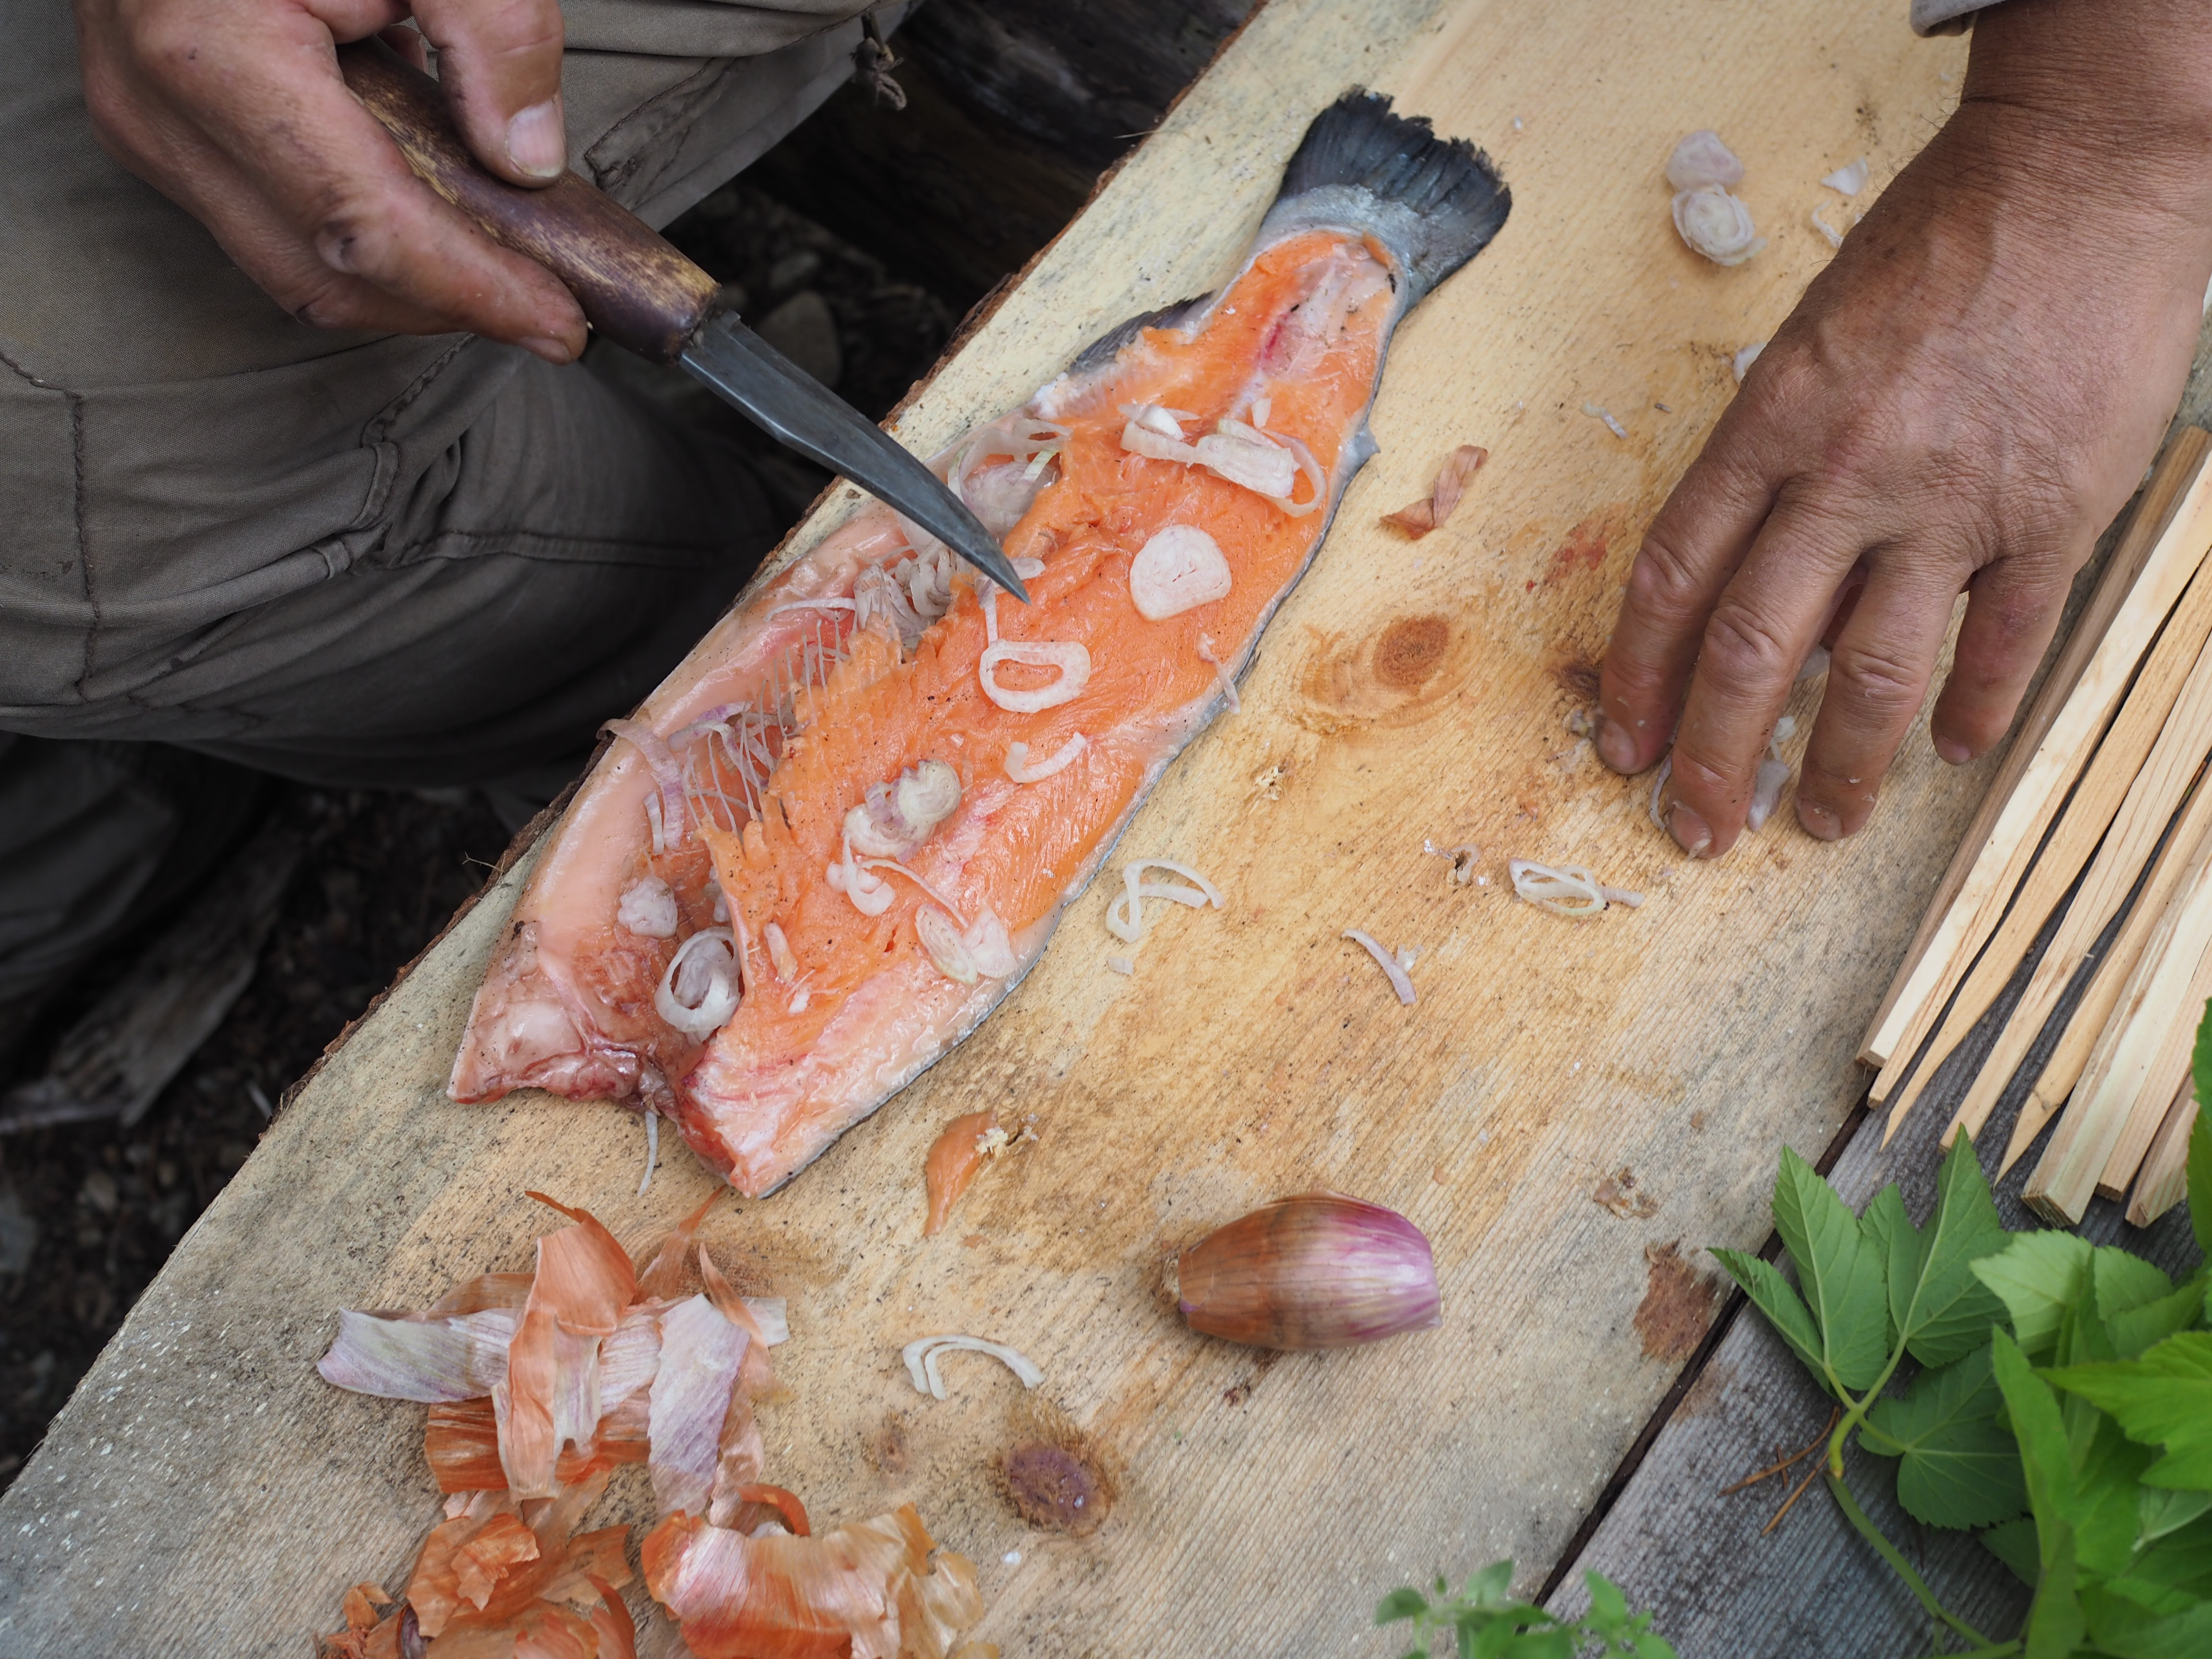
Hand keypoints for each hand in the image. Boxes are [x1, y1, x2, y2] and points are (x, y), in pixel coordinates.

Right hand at [75, 0, 587, 360]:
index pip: (365, 227)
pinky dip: (367, 237)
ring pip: (299, 270)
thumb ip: (489, 28)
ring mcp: (152, 131)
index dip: (472, 289)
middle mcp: (161, 112)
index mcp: (213, 57)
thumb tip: (527, 159)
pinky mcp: (164, 136)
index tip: (558, 321)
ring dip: (412, 282)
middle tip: (549, 305)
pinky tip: (430, 199)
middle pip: (330, 275)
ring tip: (503, 260)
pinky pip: (276, 227)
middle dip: (448, 305)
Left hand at [1596, 0, 2211, 856]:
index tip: (1624, 743)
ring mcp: (1952, 502)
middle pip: (1754, 649)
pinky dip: (1972, 709)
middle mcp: (1847, 475)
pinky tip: (1949, 752)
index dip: (1639, 674)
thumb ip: (1778, 468)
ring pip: (1872, 673)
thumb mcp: (1813, 346)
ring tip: (1820, 822)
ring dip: (1841, 765)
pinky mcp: (2053, 514)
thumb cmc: (1932, 250)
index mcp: (1771, 426)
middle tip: (1697, 826)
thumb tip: (1770, 593)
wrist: (2078, 177)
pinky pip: (2003, 642)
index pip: (1673, 576)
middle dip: (1715, 754)